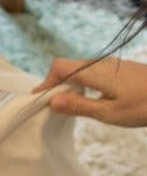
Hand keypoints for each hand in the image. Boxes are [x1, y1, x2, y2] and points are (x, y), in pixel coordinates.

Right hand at [32, 57, 146, 126]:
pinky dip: (80, 83)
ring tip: (63, 104)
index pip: (61, 67)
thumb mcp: (109, 112)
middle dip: (54, 83)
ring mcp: (111, 64)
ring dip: (67, 83)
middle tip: (47, 105)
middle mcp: (102, 63)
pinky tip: (84, 98)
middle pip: (68, 66)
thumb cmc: (144, 106)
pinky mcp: (118, 69)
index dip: (46, 82)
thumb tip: (52, 101)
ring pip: (79, 68)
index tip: (38, 101)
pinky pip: (91, 71)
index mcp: (96, 72)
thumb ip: (79, 106)